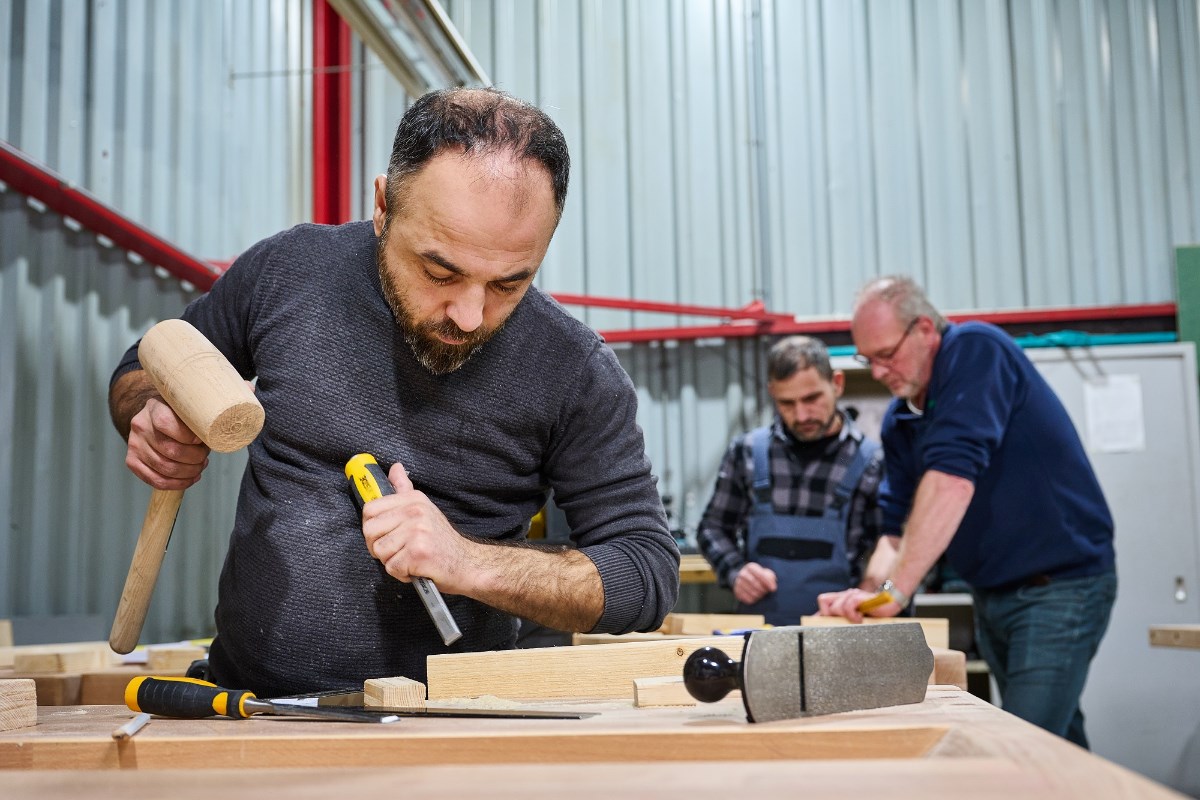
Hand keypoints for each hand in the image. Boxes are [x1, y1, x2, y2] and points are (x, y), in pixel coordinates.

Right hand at [124, 396, 209, 489]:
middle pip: (170, 450)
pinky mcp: (132, 461)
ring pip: (165, 468)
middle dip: (195, 458)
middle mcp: (141, 426)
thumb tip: (214, 436)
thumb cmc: (177, 416)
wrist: (153, 419)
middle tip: (204, 457)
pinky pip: (155, 480)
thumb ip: (197, 417)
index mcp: (155, 408)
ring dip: (189, 472)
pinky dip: (177, 484)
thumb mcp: (186, 408)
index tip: (201, 441)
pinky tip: (190, 478)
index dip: (188, 437)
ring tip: (199, 467)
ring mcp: (134, 444)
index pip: (167, 423)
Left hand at [360, 462, 469, 590]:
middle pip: (370, 531)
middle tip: (399, 550)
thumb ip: (404, 489)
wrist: (466, 563)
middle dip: (379, 547)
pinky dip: (402, 574)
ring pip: (380, 551)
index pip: (370, 509)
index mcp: (413, 500)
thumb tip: (395, 467)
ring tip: (411, 558)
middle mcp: (415, 512)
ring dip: (392, 562)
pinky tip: (416, 568)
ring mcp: (417, 532)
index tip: (386, 535)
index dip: (372, 527)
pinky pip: (392, 567)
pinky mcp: (418, 553)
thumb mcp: (424, 508)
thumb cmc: (442, 540)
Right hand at [732, 562, 776, 604]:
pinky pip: (748, 599)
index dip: (768, 582)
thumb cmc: (759, 576)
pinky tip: (756, 597)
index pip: (760, 575)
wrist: (745, 579)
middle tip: (766, 592)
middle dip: (764, 590)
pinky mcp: (737, 592)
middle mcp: (743, 574)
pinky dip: (755, 600)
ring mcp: (738, 583)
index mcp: (750, 567)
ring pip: (752, 593)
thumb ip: (770, 578)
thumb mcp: (766, 573)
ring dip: (760, 595)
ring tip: (761, 594)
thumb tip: (772, 587)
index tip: (773, 589)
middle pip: (756, 585)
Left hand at [815, 587, 900, 621]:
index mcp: (842, 599)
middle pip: (824, 601)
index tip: (814, 625)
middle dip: (831, 616)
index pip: (823, 601)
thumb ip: (842, 619)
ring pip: (836, 606)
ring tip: (857, 620)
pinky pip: (848, 606)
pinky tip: (860, 618)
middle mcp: (845, 595)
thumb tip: (827, 628)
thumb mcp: (855, 618)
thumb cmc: (874, 613)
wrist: (891, 602)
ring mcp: (852, 594)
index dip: (818, 614)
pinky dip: (853, 615)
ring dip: (845, 616)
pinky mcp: (860, 597)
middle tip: (843, 622)